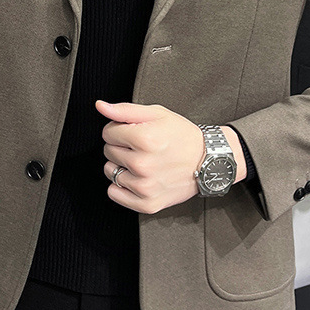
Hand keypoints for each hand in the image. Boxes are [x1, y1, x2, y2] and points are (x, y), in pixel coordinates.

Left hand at [96, 100, 246, 213]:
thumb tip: (100, 106)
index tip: (136, 132)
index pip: (108, 132)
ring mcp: (145, 187)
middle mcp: (143, 164)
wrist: (208, 161)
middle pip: (108, 152)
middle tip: (143, 147)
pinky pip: (114, 193)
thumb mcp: (157, 114)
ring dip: (121, 166)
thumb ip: (125, 110)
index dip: (120, 130)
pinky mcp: (147, 203)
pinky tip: (138, 178)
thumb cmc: (182, 136)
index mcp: (145, 139)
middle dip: (122, 147)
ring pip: (110, 172)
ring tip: (143, 162)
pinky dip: (121, 186)